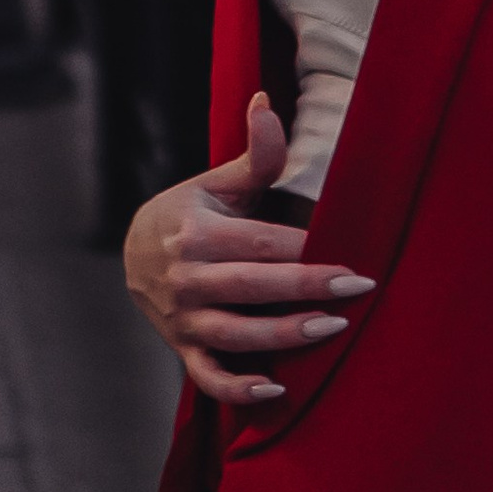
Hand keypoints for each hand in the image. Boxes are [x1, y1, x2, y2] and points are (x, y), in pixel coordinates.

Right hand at [122, 91, 375, 406]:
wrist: (134, 251)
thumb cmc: (192, 211)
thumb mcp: (218, 182)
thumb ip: (254, 154)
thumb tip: (267, 100)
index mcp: (198, 234)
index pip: (261, 244)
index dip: (306, 250)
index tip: (353, 255)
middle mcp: (188, 279)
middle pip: (252, 288)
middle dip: (306, 290)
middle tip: (357, 288)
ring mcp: (184, 319)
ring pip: (235, 335)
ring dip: (284, 337)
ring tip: (332, 330)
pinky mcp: (183, 349)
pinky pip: (209, 378)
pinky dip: (238, 389)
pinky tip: (278, 391)